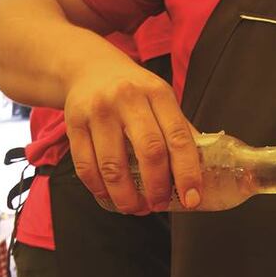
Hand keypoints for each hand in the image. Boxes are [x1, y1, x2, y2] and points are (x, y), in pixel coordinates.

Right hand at [63, 58, 201, 213]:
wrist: (89, 68)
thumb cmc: (133, 92)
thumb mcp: (160, 99)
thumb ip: (178, 131)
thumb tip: (201, 170)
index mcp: (157, 94)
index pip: (178, 138)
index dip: (187, 172)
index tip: (192, 198)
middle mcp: (128, 99)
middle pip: (149, 152)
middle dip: (157, 188)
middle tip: (159, 205)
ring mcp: (98, 111)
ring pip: (113, 167)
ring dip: (126, 197)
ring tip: (135, 207)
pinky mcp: (74, 125)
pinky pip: (86, 167)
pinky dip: (99, 190)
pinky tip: (110, 196)